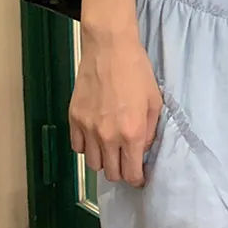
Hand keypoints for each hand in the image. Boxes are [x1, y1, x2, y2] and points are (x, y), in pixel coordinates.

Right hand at [69, 32, 161, 188]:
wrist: (110, 48)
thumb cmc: (136, 71)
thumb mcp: (154, 101)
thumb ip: (149, 131)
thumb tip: (142, 149)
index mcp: (132, 133)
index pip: (131, 173)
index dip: (137, 179)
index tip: (139, 176)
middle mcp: (108, 136)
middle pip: (111, 173)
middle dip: (122, 171)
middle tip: (127, 160)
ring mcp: (88, 128)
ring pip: (93, 164)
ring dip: (104, 161)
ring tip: (111, 148)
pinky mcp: (73, 119)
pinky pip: (78, 147)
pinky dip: (87, 147)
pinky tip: (95, 137)